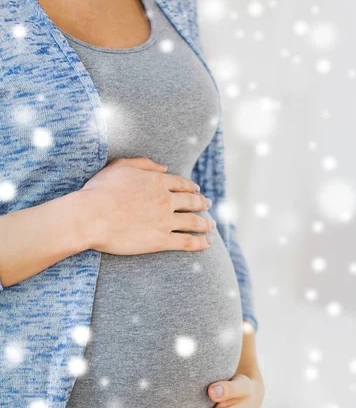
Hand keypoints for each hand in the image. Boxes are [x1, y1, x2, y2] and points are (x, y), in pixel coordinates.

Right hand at [76, 157, 215, 255]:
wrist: (91, 216)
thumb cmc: (99, 191)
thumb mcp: (119, 166)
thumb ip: (143, 163)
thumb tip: (164, 167)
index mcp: (156, 181)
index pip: (181, 184)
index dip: (191, 187)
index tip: (197, 190)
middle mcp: (165, 200)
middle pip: (191, 202)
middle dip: (202, 203)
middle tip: (208, 206)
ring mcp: (165, 221)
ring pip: (193, 222)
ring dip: (205, 223)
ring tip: (212, 225)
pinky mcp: (161, 241)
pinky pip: (187, 241)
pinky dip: (200, 242)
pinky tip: (208, 243)